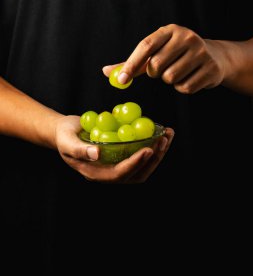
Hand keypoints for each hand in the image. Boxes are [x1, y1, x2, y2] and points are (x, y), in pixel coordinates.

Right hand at [55, 115, 173, 182]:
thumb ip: (80, 149)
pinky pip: (141, 154)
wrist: (66, 132)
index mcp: (95, 173)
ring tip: (168, 134)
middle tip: (164, 139)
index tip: (148, 149)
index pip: (119, 174)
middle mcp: (109, 173)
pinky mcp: (122, 155)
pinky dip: (153, 144)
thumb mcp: (67, 141)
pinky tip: (160, 131)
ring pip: (143, 166)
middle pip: (137, 174)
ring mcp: (117, 165)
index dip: (135, 164)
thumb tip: (96, 154)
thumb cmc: (64, 136)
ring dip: (158, 152)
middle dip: (153, 158)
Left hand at [103, 24, 229, 93]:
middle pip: (157, 66)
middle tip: (163, 70)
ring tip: (179, 71)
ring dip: (170, 81)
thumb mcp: (156, 53)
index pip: (146, 46)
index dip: (131, 64)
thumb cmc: (176, 55)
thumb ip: (132, 63)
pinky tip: (190, 77)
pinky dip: (183, 87)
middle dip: (156, 73)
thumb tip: (106, 72)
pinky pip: (185, 88)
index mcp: (170, 30)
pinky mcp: (210, 68)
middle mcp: (187, 37)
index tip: (121, 80)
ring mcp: (201, 52)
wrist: (214, 57)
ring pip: (171, 78)